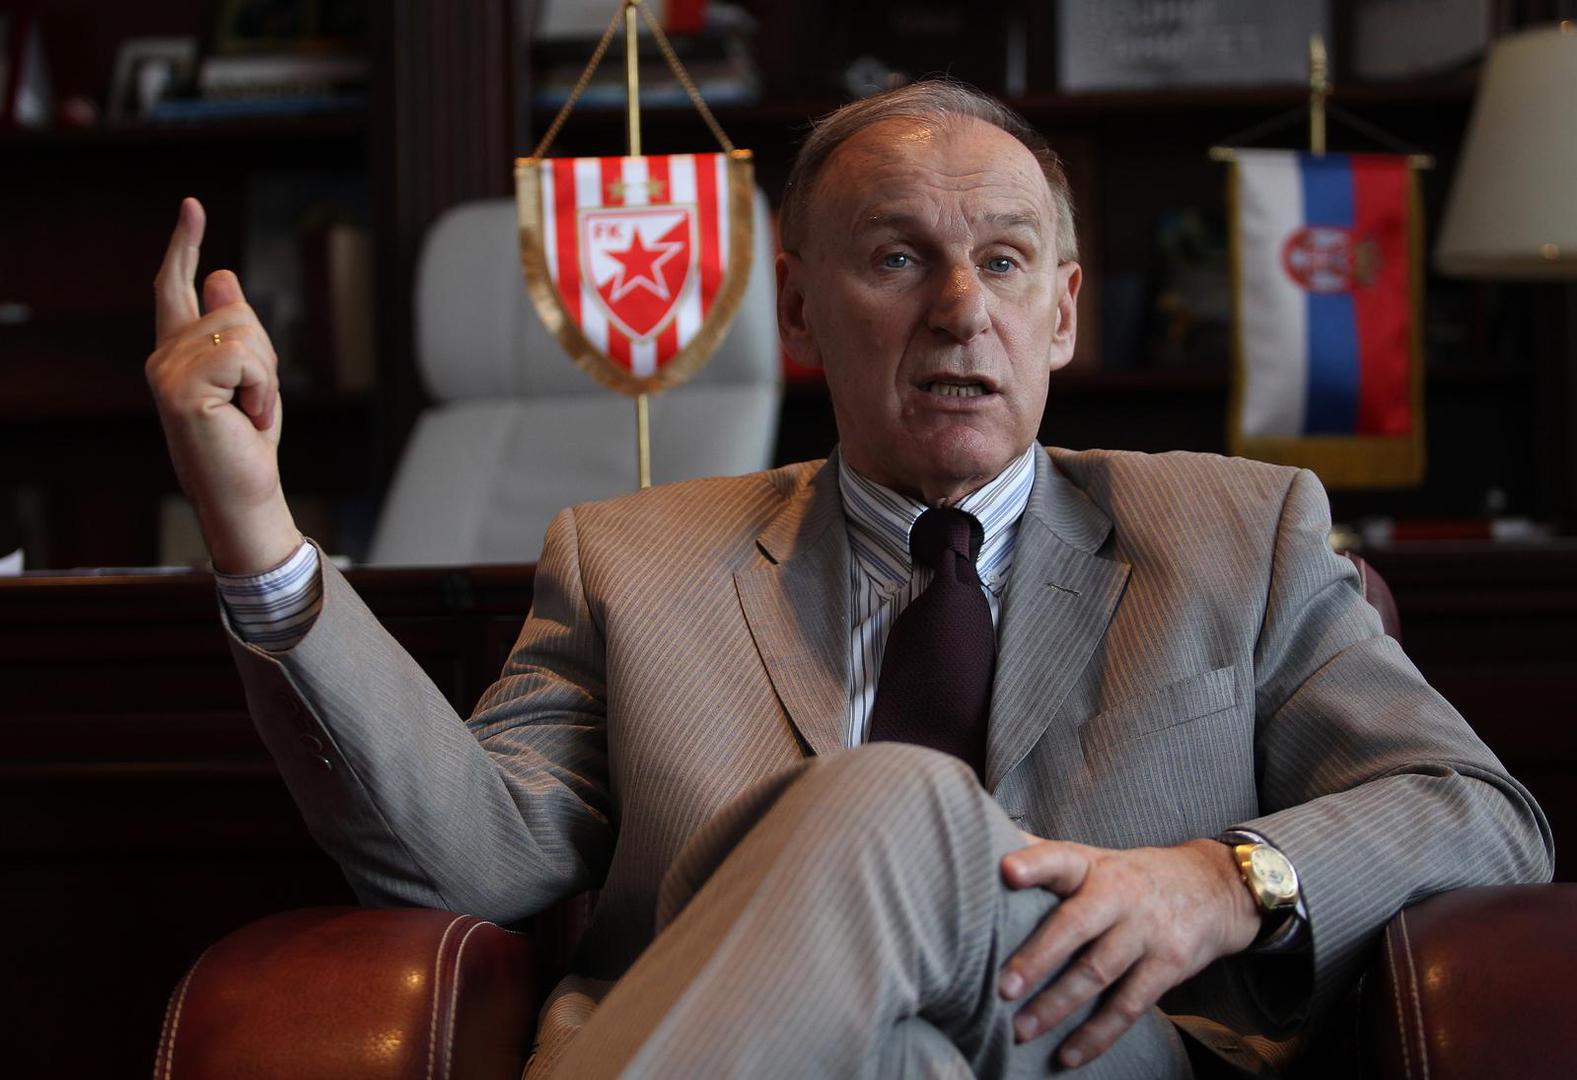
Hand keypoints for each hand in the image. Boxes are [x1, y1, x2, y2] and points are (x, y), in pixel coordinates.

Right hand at [145, 197, 299, 572]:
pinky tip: (247, 417)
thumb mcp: (250, 379)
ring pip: (242, 331)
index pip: (175, 287)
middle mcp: (162, 356)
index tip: (192, 206)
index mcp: (177, 352)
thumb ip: (235, 331)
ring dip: (265, 375)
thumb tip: (223, 276)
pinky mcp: (180, 388)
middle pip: (234, 309)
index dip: (185, 245)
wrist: (243, 494)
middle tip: (253, 402)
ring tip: (248, 412)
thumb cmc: (246, 444)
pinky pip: (244, 356)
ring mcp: (166, 371)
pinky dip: (261, 388)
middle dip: (265, 353)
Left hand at [997, 836, 1259, 1067]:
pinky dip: (1097, 1034)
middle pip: (1076, 925)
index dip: (1033, 863)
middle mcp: (1119, 894)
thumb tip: (981, 844)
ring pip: (1098, 972)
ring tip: (1020, 1030)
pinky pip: (1128, 1005)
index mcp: (1092, 865)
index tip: (1006, 871)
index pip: (1060, 858)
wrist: (1214, 887)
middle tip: (1003, 987)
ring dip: (1058, 1005)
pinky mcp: (1168, 965)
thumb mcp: (1094, 858)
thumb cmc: (1131, 876)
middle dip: (1037, 957)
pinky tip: (1067, 1055)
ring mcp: (1146, 931)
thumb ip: (1043, 857)